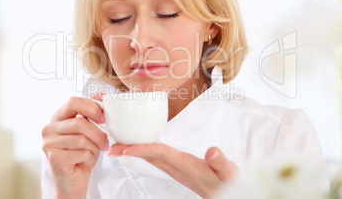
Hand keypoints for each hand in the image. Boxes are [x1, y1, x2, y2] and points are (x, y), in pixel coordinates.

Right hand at [42, 93, 108, 198]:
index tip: (104, 118)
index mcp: (58, 117)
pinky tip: (85, 160)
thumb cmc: (83, 153)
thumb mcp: (91, 131)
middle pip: (79, 122)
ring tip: (97, 151)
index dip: (91, 107)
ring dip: (95, 146)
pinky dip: (89, 157)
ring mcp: (49, 144)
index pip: (73, 101)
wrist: (74, 180)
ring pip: (81, 139)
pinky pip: (81, 153)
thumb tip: (103, 95)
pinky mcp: (54, 158)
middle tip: (106, 141)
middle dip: (98, 132)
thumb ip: (93, 114)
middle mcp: (49, 128)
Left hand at [109, 144, 237, 197]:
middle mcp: (180, 169)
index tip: (125, 148)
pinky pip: (159, 160)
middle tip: (111, 147)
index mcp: (189, 166)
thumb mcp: (230, 173)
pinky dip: (147, 152)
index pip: (162, 155)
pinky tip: (141, 148)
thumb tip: (211, 151)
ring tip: (120, 146)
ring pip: (153, 160)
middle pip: (151, 158)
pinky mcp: (180, 170)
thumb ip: (220, 163)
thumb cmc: (230, 183)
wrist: (230, 194)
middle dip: (131, 152)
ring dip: (136, 152)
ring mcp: (179, 170)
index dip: (142, 150)